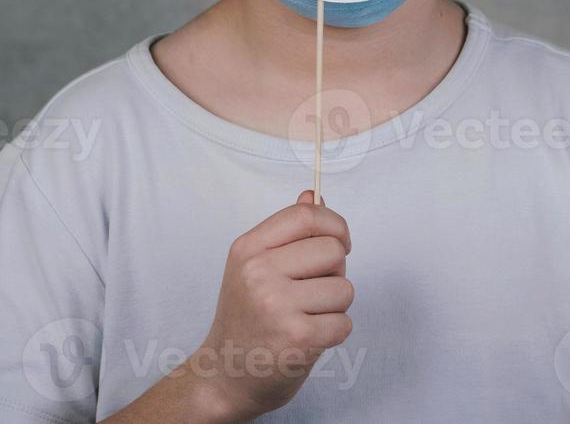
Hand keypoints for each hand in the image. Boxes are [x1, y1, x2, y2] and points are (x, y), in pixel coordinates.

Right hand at [187, 191, 354, 418]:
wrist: (225, 376)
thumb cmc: (246, 319)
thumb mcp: (254, 266)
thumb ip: (288, 232)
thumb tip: (314, 194)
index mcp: (249, 248)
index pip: (306, 215)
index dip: (335, 224)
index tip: (341, 241)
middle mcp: (259, 272)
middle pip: (333, 250)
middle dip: (335, 272)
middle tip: (312, 291)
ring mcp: (277, 305)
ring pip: (344, 288)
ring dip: (335, 306)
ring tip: (307, 315)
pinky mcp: (297, 337)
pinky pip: (344, 322)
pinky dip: (334, 332)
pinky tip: (309, 337)